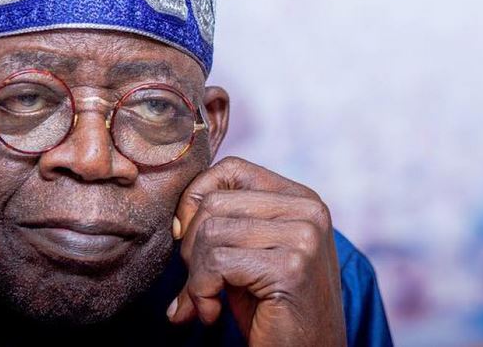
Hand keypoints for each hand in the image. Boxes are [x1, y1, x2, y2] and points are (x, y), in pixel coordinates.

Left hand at [169, 157, 346, 346]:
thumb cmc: (271, 311)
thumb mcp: (246, 255)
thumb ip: (223, 223)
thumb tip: (175, 218)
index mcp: (300, 198)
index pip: (231, 168)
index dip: (196, 199)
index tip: (188, 240)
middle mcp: (308, 209)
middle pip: (214, 202)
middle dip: (192, 247)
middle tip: (200, 284)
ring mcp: (303, 235)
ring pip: (210, 231)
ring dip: (195, 275)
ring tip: (207, 301)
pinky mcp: (291, 265)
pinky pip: (217, 262)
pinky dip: (201, 292)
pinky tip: (213, 313)